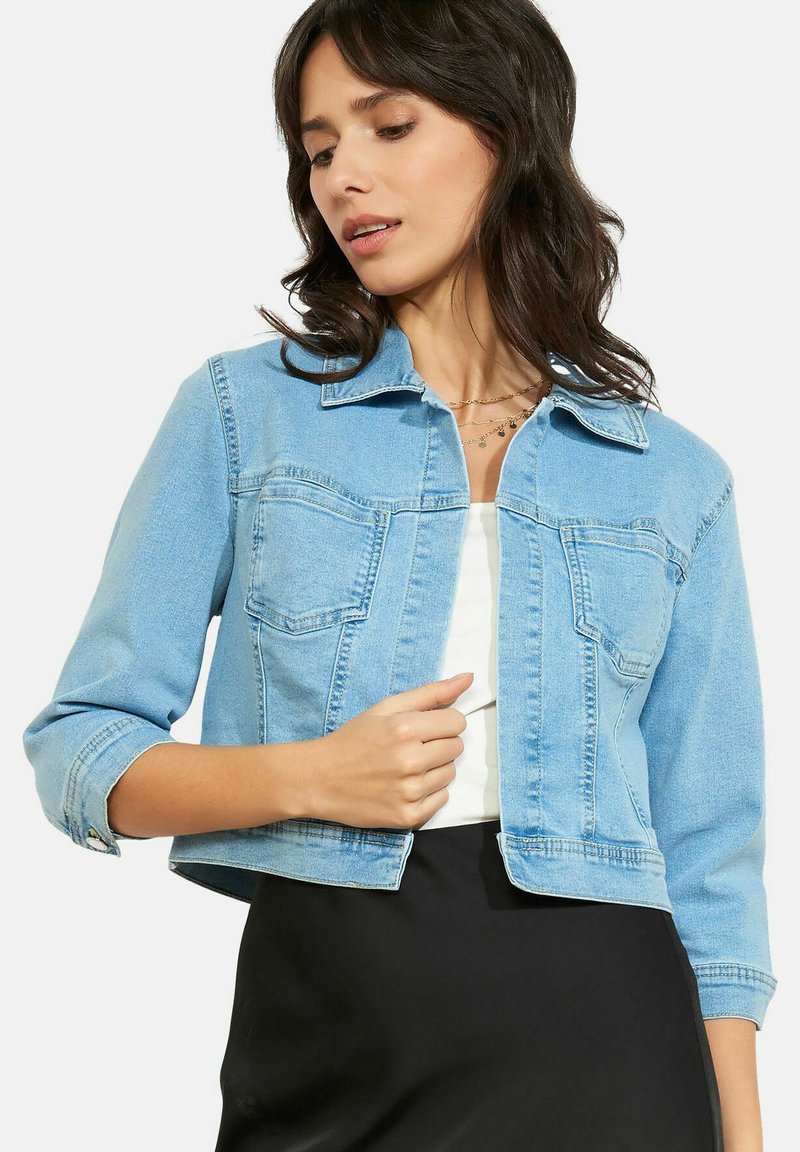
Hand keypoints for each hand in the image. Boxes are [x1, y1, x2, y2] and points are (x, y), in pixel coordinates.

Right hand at [301, 672, 473, 828]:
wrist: (319, 779)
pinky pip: (441, 800)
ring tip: (404, 768)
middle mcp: (410, 761)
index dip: (441, 723)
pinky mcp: (408, 816)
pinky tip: (403, 787)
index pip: (457, 722)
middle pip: (456, 748)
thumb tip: (469, 678)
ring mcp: (410, 791)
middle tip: (409, 748)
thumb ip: (431, 692)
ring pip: (450, 774)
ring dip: (434, 769)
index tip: (422, 728)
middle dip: (438, 744)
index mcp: (406, 729)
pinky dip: (428, 793)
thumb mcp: (386, 708)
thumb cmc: (353, 739)